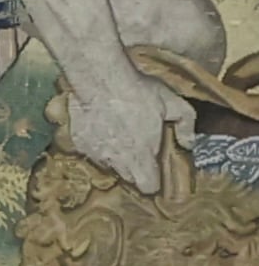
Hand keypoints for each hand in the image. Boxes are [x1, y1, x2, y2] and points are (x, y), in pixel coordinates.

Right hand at [65, 65, 195, 191]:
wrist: (98, 78)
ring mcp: (94, 151)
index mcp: (141, 157)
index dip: (153, 181)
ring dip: (114, 155)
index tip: (155, 170)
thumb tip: (188, 143)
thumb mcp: (173, 104)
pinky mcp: (78, 140)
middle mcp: (116, 160)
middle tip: (139, 147)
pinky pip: (89, 148)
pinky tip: (100, 125)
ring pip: (107, 163)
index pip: (148, 187)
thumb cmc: (137, 92)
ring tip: (118, 134)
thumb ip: (186, 126)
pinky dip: (95, 142)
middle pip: (128, 177)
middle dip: (135, 167)